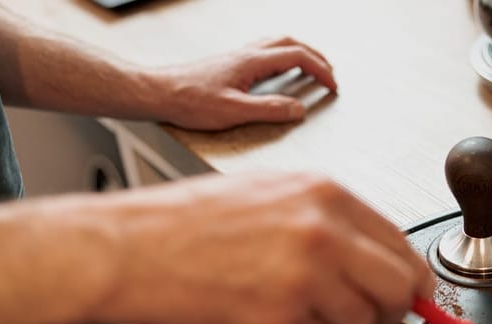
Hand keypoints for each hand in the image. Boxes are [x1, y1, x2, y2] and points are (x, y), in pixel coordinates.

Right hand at [91, 173, 433, 323]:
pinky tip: (269, 309)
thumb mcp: (274, 194)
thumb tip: (378, 254)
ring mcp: (306, 276)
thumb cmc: (192, 221)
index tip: (411, 288)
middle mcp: (323, 231)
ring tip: (296, 300)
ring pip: (366, 318)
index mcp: (325, 194)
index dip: (408, 272)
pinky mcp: (283, 318)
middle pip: (400, 284)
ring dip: (341, 320)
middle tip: (376, 310)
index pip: (401, 241)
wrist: (134, 248)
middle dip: (394, 304)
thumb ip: (332, 221)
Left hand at [147, 37, 338, 129]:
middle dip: (315, 57)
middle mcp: (246, 53)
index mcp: (252, 62)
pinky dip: (282, 57)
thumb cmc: (190, 102)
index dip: (321, 70)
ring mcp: (237, 56)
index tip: (333, 86)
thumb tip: (298, 109)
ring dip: (299, 53)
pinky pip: (264, 51)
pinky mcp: (229, 63)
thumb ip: (269, 110)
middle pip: (290, 43)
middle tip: (329, 74)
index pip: (297, 57)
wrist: (158, 93)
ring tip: (311, 69)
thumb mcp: (233, 112)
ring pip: (277, 43)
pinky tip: (278, 71)